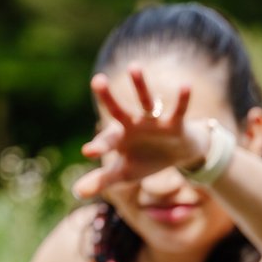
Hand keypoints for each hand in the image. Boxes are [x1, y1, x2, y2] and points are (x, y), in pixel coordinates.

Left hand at [74, 67, 212, 197]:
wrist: (179, 153)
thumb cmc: (148, 159)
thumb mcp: (126, 173)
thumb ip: (102, 180)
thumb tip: (76, 193)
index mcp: (120, 136)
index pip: (107, 141)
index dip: (99, 146)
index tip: (88, 152)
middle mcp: (135, 124)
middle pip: (119, 110)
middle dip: (108, 98)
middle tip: (97, 81)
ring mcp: (154, 121)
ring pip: (146, 101)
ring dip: (140, 85)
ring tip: (134, 67)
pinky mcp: (175, 123)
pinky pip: (179, 109)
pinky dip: (183, 99)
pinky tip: (185, 85)